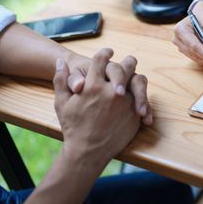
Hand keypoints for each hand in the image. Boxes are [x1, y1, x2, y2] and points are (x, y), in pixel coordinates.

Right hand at [53, 48, 140, 170]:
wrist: (88, 151)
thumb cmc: (73, 127)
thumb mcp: (61, 103)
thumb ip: (61, 80)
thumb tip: (60, 62)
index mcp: (92, 86)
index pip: (101, 60)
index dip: (105, 53)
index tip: (108, 52)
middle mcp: (111, 91)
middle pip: (124, 67)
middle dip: (127, 63)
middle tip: (129, 62)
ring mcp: (125, 103)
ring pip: (137, 82)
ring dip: (135, 78)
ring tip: (133, 78)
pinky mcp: (134, 114)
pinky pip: (142, 101)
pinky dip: (140, 97)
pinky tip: (137, 96)